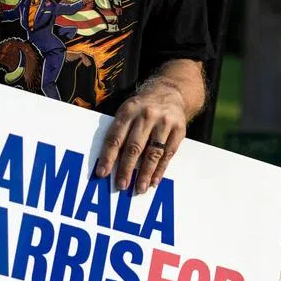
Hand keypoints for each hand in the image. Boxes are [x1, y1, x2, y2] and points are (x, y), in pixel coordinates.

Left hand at [94, 78, 187, 193]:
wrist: (170, 92)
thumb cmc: (141, 108)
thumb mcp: (127, 111)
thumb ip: (118, 131)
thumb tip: (108, 162)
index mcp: (128, 111)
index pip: (115, 137)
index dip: (107, 157)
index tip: (102, 174)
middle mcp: (146, 116)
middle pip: (134, 147)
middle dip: (126, 169)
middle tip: (121, 186)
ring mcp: (164, 123)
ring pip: (152, 152)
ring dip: (145, 173)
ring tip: (139, 189)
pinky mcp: (178, 130)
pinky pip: (168, 154)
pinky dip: (160, 169)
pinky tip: (154, 181)